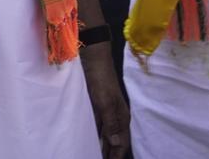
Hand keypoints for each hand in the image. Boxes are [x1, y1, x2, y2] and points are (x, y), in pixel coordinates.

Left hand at [81, 43, 130, 158]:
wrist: (93, 59)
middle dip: (110, 153)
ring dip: (102, 145)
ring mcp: (105, 111)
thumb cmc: (100, 79)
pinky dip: (94, 134)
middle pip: (114, 140)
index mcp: (121, 117)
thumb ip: (110, 122)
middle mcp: (115, 116)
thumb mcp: (105, 102)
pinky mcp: (96, 106)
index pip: (121, 142)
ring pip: (105, 134)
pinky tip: (87, 139)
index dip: (117, 155)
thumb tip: (115, 143)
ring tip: (93, 154)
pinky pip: (96, 125)